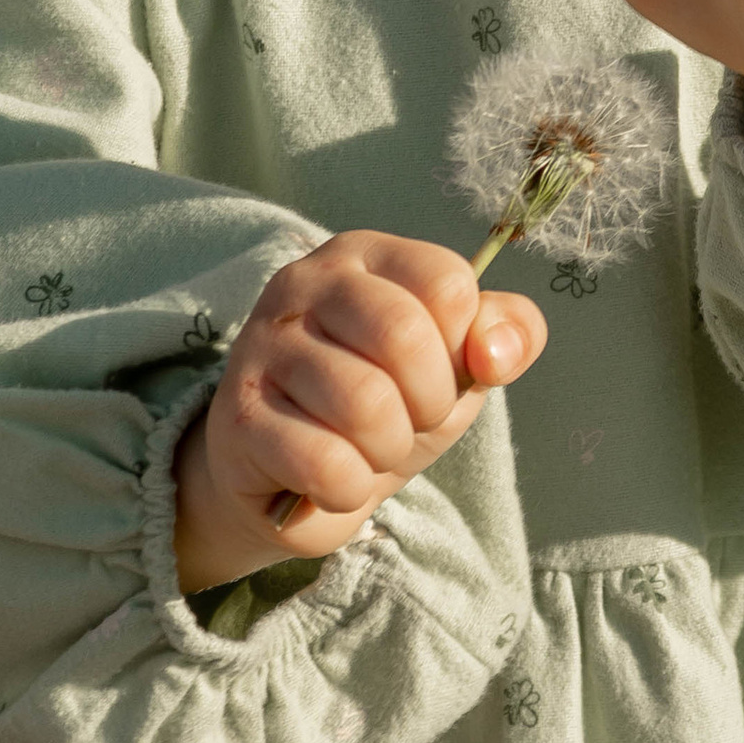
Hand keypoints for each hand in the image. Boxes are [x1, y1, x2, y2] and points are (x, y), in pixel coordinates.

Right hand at [174, 231, 546, 590]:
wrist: (292, 479)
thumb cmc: (385, 405)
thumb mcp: (457, 365)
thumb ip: (505, 335)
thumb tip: (497, 352)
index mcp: (366, 255)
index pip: (448, 285)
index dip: (464, 349)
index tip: (440, 373)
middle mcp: (306, 282)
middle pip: (404, 336)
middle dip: (428, 404)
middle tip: (408, 421)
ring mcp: (262, 345)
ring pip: (365, 404)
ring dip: (387, 450)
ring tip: (366, 448)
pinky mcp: (237, 416)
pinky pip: (325, 462)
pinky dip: (348, 487)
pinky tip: (329, 478)